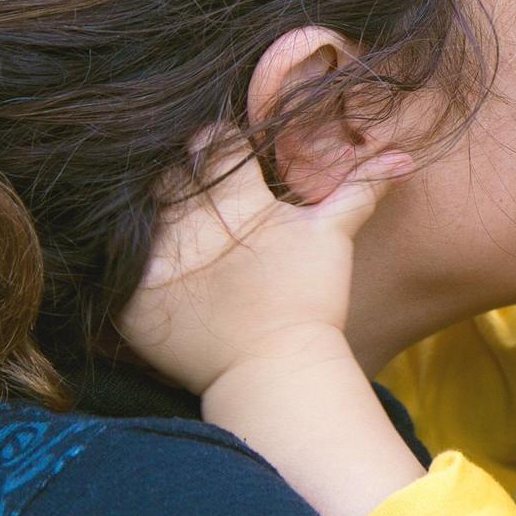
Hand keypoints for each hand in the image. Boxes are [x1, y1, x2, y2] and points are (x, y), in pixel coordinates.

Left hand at [118, 136, 411, 394]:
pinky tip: (118, 251)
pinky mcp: (133, 299)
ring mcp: (161, 262)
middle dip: (170, 171)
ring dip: (137, 207)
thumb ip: (360, 189)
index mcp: (237, 200)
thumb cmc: (308, 303)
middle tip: (180, 184)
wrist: (277, 374)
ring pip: (134, 209)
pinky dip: (111, 257)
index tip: (216, 149)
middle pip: (166, 172)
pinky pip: (109, 263)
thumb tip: (405, 157)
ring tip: (143, 213)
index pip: (211, 142)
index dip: (213, 140)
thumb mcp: (332, 237)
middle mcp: (194, 223)